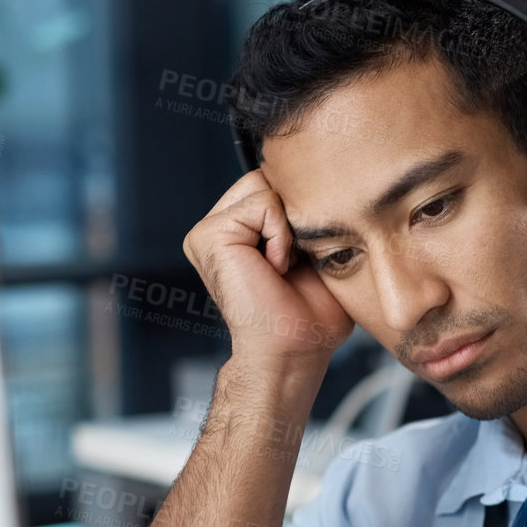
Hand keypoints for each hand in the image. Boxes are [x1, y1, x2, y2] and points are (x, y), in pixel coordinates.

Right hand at [183, 172, 354, 371]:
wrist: (295, 349)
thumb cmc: (311, 314)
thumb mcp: (315, 251)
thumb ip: (305, 214)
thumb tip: (318, 177)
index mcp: (239, 230)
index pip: (275, 182)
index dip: (301, 211)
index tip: (302, 256)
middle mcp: (218, 226)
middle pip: (268, 177)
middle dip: (294, 214)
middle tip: (293, 261)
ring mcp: (208, 230)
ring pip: (264, 185)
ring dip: (288, 227)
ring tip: (283, 265)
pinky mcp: (209, 235)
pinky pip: (262, 204)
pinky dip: (281, 236)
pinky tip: (275, 267)